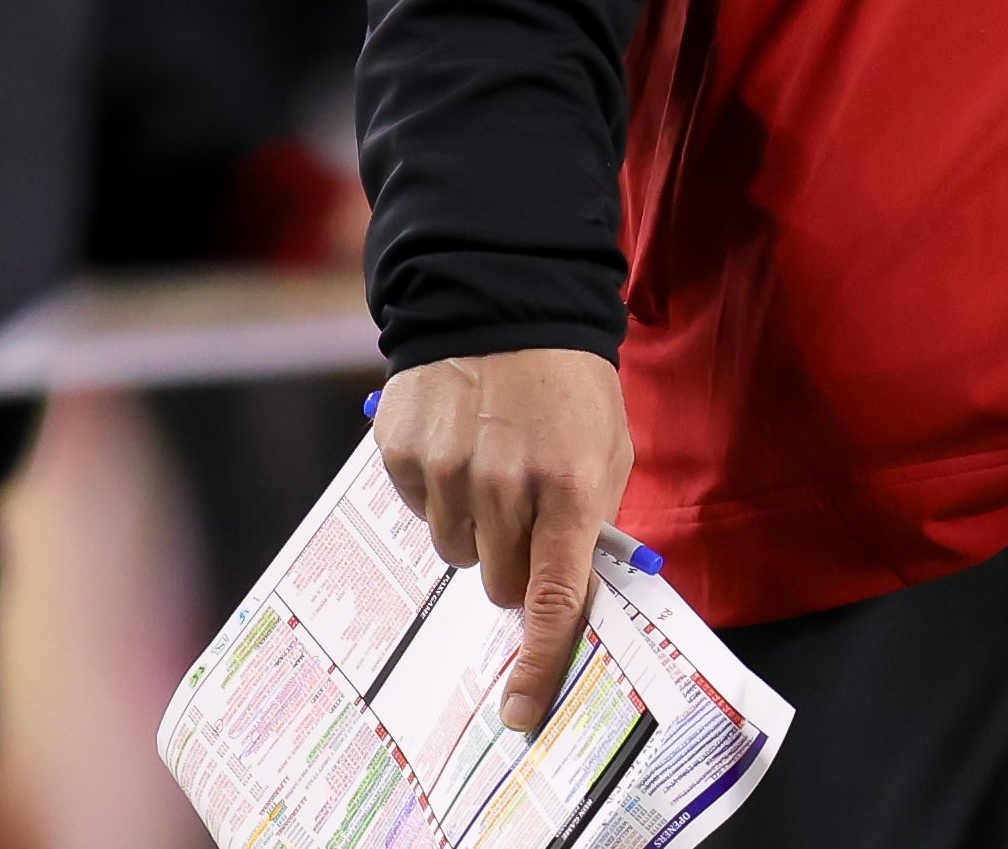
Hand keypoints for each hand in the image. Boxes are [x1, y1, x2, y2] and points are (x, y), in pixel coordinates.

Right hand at [372, 350, 633, 732]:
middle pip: (497, 584)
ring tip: (491, 465)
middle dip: (513, 563)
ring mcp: (446, 468)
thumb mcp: (606, 447)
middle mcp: (503, 484)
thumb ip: (591, 522)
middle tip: (525, 512)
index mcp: (566, 486)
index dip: (537, 663)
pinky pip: (417, 511)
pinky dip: (437, 492)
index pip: (552, 599)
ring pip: (455, 552)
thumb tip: (570, 597)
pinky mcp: (401, 452)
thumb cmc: (568, 382)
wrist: (503, 296)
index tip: (522, 711)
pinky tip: (457, 443)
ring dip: (474, 527)